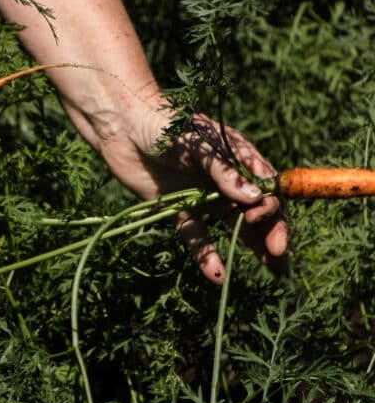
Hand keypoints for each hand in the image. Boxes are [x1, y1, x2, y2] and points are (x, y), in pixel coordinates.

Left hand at [98, 108, 288, 284]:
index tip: (258, 216)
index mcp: (237, 160)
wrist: (123, 128)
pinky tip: (217, 276)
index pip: (265, 188)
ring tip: (274, 271)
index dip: (269, 205)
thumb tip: (256, 198)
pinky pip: (196, 237)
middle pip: (256, 211)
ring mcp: (203, 197)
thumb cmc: (165, 126)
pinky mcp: (178, 211)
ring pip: (234, 227)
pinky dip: (206, 256)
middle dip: (272, 232)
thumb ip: (223, 171)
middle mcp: (225, 181)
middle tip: (279, 255)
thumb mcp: (198, 145)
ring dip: (253, 247)